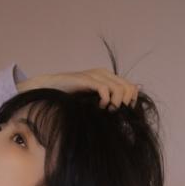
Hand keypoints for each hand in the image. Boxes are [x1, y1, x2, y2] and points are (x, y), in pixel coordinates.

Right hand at [17, 69, 138, 109]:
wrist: (52, 87)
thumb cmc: (71, 96)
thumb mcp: (93, 98)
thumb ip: (108, 99)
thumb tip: (127, 102)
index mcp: (108, 77)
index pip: (132, 86)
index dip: (132, 100)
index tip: (122, 112)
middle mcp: (104, 73)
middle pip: (128, 88)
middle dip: (125, 103)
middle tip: (114, 112)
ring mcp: (96, 75)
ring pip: (119, 89)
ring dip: (115, 103)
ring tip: (106, 110)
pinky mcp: (88, 80)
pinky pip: (105, 90)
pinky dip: (105, 101)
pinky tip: (98, 106)